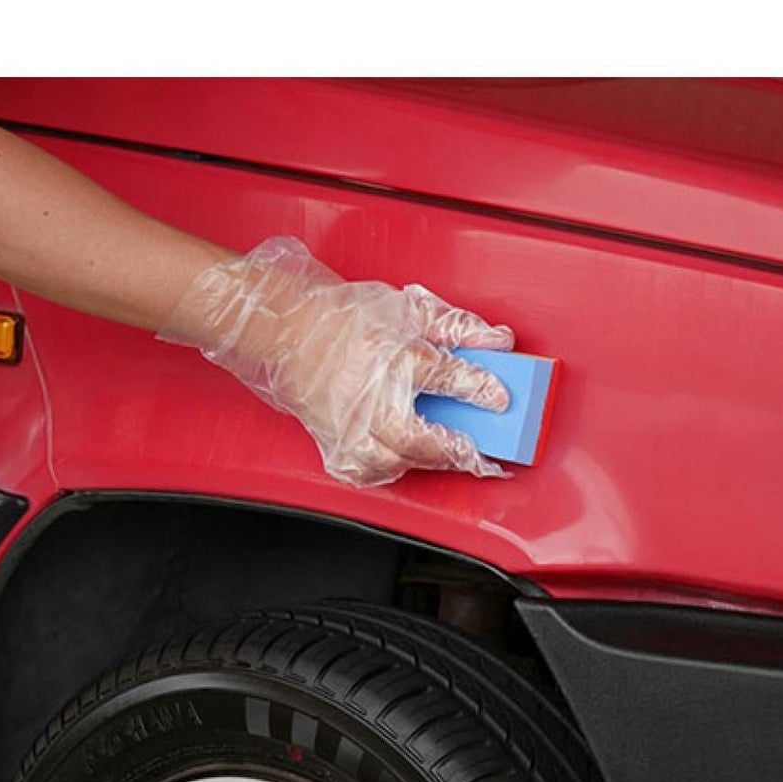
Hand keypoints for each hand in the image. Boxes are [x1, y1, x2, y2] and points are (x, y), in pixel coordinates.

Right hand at [159, 236, 513, 487]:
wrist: (281, 330)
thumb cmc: (341, 318)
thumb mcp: (406, 310)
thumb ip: (456, 327)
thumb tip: (498, 341)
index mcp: (390, 356)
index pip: (446, 376)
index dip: (481, 389)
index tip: (501, 398)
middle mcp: (367, 397)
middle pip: (417, 438)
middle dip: (455, 451)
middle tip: (482, 454)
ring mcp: (346, 425)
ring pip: (392, 462)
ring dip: (426, 463)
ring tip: (451, 456)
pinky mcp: (331, 443)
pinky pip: (366, 472)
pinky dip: (391, 470)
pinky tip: (407, 460)